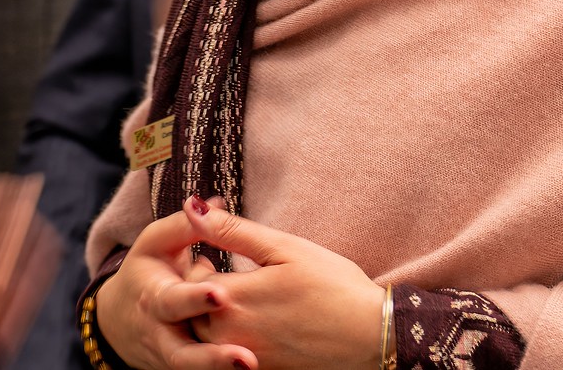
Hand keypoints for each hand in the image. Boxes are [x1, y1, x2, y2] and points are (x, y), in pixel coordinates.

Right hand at [95, 207, 258, 369]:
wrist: (120, 321)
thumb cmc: (147, 272)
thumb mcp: (156, 244)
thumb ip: (185, 226)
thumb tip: (216, 203)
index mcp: (154, 298)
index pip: (173, 301)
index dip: (195, 299)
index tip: (221, 295)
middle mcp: (161, 335)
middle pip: (183, 354)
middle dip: (212, 358)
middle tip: (246, 358)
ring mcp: (172, 359)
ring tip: (253, 365)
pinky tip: (260, 369)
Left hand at [181, 196, 384, 369]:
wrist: (372, 336)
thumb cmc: (333, 286)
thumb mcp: (284, 248)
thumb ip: (232, 230)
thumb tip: (191, 207)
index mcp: (233, 298)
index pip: (190, 280)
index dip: (199, 264)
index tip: (214, 257)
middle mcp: (230, 335)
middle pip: (191, 312)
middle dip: (200, 292)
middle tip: (222, 277)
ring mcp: (244, 358)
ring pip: (207, 337)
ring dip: (212, 317)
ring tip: (240, 302)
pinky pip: (228, 357)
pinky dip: (232, 341)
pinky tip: (258, 326)